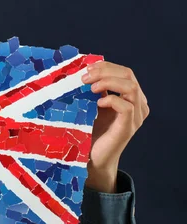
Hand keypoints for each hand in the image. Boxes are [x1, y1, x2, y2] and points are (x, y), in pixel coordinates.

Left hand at [81, 61, 148, 192]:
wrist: (93, 157)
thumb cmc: (92, 130)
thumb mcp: (93, 104)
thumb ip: (96, 89)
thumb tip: (84, 71)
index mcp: (131, 97)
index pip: (125, 72)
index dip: (106, 66)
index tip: (87, 68)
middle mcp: (139, 105)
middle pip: (129, 76)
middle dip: (105, 72)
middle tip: (84, 78)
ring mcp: (136, 117)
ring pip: (131, 88)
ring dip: (108, 82)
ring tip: (90, 88)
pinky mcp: (129, 127)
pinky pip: (127, 107)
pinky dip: (112, 100)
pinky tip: (98, 103)